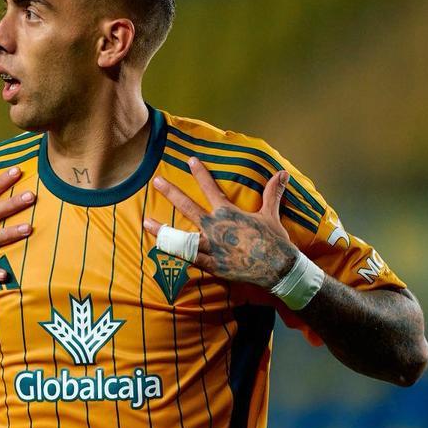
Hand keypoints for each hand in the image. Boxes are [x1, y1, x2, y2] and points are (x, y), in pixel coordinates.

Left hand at [143, 157, 297, 289]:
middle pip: (188, 206)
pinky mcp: (211, 264)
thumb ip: (272, 193)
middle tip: (156, 181)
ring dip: (162, 229)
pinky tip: (159, 248)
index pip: (210, 187)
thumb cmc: (274, 241)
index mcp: (228, 213)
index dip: (200, 173)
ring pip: (180, 236)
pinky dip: (174, 253)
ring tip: (145, 221)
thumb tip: (283, 173)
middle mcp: (215, 227)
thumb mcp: (271, 214)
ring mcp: (211, 246)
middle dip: (171, 192)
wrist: (278, 267)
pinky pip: (188, 258)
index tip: (190, 160)